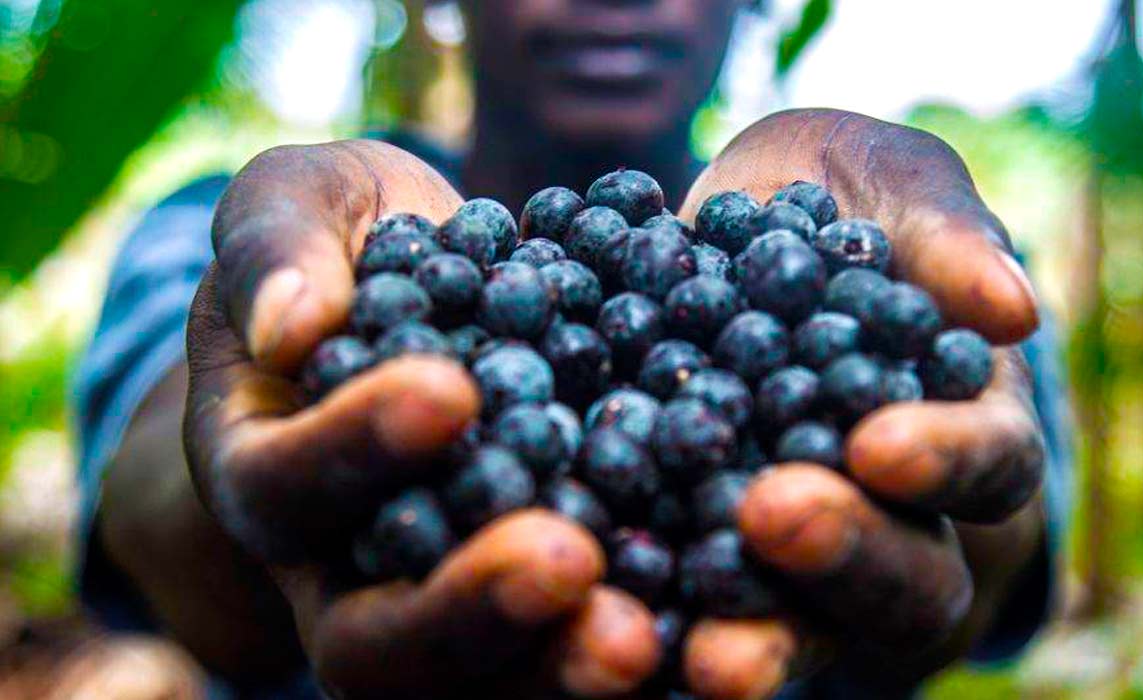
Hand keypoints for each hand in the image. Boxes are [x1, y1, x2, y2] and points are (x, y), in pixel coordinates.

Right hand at [182, 141, 659, 697]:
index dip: (353, 451)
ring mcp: (440, 599)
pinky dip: (646, 646)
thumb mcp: (298, 205)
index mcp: (265, 472)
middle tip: (565, 561)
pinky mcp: (537, 600)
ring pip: (480, 682)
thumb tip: (290, 326)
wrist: (427, 290)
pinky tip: (717, 624)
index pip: (286, 486)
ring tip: (642, 637)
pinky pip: (571, 645)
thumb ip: (278, 248)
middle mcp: (344, 568)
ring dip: (557, 667)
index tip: (449, 390)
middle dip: (469, 609)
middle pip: (375, 643)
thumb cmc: (350, 240)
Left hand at [676, 109, 1046, 694]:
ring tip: (706, 653)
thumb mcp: (886, 180)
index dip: (944, 459)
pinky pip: (686, 605)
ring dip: (756, 635)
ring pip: (799, 619)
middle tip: (774, 517)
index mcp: (963, 426)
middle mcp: (893, 513)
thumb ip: (941, 232)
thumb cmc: (834, 192)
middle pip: (901, 573)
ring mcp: (794, 550)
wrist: (723, 224)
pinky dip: (654, 618)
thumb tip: (1008, 307)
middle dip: (842, 553)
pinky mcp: (699, 556)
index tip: (878, 444)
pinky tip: (608, 623)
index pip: (988, 461)